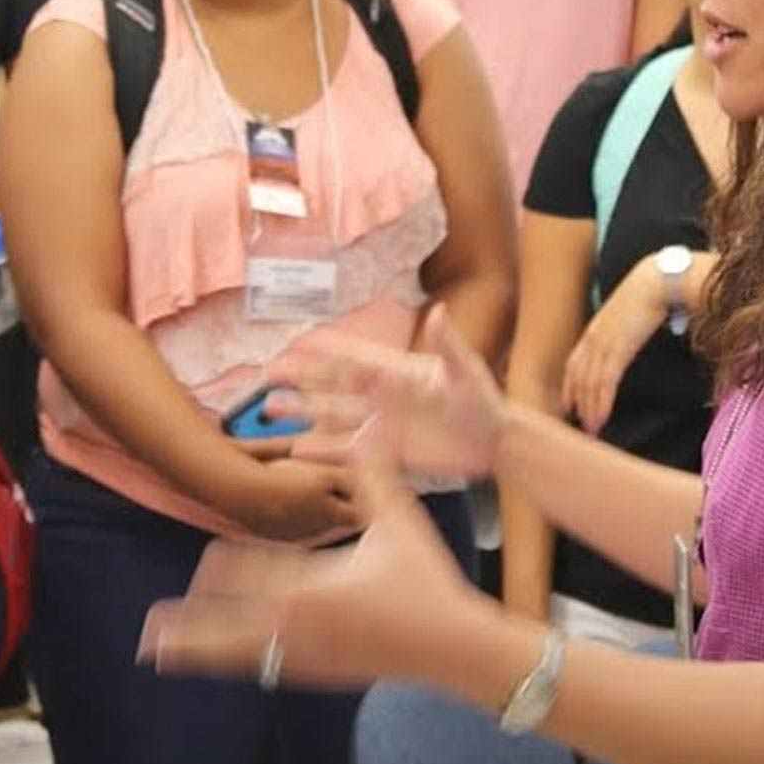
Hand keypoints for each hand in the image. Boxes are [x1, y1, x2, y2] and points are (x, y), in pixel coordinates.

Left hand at [142, 458, 482, 690]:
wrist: (451, 648)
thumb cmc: (426, 583)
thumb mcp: (398, 521)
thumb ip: (374, 471)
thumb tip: (370, 419)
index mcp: (309, 586)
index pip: (247, 574)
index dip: (220, 567)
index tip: (199, 560)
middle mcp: (296, 625)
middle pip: (225, 624)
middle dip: (187, 624)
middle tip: (148, 627)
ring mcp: (306, 655)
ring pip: (237, 654)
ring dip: (197, 651)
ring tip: (157, 653)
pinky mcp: (318, 672)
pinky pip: (264, 667)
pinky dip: (232, 664)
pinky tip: (215, 665)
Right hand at [269, 305, 508, 479]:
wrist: (494, 441)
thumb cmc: (483, 401)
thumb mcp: (467, 372)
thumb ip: (448, 346)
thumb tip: (439, 312)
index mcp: (397, 372)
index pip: (355, 356)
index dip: (327, 348)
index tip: (298, 340)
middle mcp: (382, 395)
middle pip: (333, 384)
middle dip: (301, 378)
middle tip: (269, 375)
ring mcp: (380, 424)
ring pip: (332, 415)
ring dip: (303, 411)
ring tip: (271, 408)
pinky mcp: (385, 452)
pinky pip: (348, 451)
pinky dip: (322, 451)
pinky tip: (298, 451)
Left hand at [563, 257, 668, 435]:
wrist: (655, 282)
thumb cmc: (647, 296)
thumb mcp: (626, 317)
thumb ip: (621, 333)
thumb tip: (626, 343)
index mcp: (593, 331)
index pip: (574, 364)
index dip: (570, 386)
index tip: (569, 405)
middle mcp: (592, 339)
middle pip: (578, 378)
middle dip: (578, 403)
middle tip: (580, 425)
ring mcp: (602, 344)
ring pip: (589, 384)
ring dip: (590, 409)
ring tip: (592, 428)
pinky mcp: (617, 349)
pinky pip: (605, 382)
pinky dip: (601, 402)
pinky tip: (602, 417)